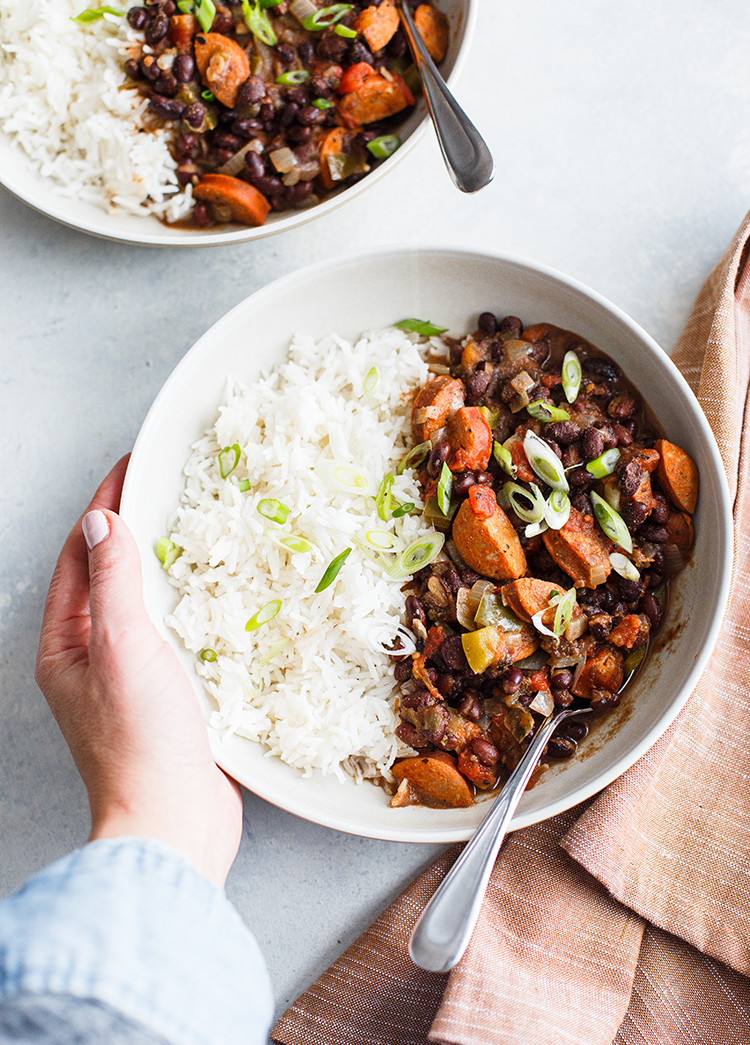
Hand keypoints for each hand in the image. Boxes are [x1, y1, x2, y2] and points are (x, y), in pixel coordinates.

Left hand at [36, 457, 241, 886]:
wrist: (174, 823)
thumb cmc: (141, 742)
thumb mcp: (123, 648)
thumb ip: (113, 582)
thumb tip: (101, 522)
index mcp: (66, 647)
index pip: (79, 559)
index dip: (103, 509)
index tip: (131, 468)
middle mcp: (91, 661)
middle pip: (108, 578)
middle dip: (132, 531)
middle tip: (165, 489)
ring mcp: (129, 680)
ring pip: (142, 605)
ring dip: (162, 566)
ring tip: (192, 527)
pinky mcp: (167, 698)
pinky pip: (173, 635)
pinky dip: (189, 605)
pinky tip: (216, 592)